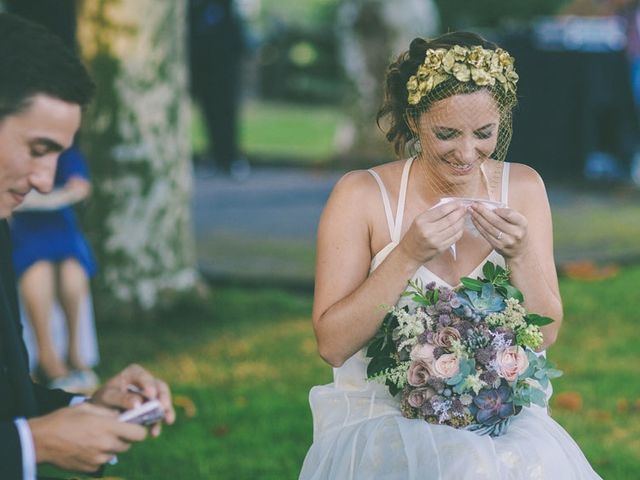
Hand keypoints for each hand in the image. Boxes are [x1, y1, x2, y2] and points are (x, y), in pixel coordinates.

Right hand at [28, 403, 145, 472]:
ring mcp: (98, 459)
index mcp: (108, 428)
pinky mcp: (89, 469)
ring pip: (115, 454)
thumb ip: (108, 412)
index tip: (134, 426)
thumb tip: (122, 415)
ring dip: (111, 447)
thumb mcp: (88, 408)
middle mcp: (106, 445)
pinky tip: (86, 448)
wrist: (41, 440)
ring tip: (96, 438)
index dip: (139, 430)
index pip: (139, 434)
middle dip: (124, 438)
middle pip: (128, 445)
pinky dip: (99, 456)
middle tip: (112, 431)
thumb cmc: (64, 419)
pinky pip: (101, 463)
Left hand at [90, 364, 174, 435]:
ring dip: (166, 411)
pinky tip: (154, 433)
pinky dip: (158, 424)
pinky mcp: (151, 410)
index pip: (143, 376)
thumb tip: (139, 404)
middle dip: (164, 397)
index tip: (151, 395)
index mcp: (133, 373)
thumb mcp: (108, 398)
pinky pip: (158, 415)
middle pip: (159, 386)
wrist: (99, 413)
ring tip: (168, 420)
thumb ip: (122, 398)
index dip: (149, 385)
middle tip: (163, 407)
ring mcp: (150, 396)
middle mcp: (146, 382)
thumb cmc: (102, 400)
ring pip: (163, 400)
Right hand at [398, 201, 465, 263]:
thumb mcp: (418, 220)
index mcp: (422, 221)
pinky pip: (454, 238)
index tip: (458, 203)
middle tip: (463, 209)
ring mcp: (436, 241)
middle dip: (459, 213)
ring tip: (463, 217)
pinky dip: (459, 231)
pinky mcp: (441, 248)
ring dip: (461, 221)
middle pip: (450, 219)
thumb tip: (448, 206)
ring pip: (454, 228)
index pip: (441, 211)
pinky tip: (460, 227)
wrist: (410, 253)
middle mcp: (428, 231)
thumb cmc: (414, 235)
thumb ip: (432, 213)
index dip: (452, 206)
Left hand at [470, 203, 527, 258]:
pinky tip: (474, 220)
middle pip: (496, 221)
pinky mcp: (498, 246)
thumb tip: (489, 206)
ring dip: (478, 219)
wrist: (519, 249)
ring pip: (489, 228)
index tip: (489, 205)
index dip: (498, 210)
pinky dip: (479, 226)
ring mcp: (507, 241)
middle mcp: (516, 233)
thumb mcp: (517, 220)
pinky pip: (486, 234)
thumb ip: (507, 213)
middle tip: (474, 205)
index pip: (509, 214)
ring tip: (472, 212)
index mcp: (522, 223)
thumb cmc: (516, 231)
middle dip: (483, 212)